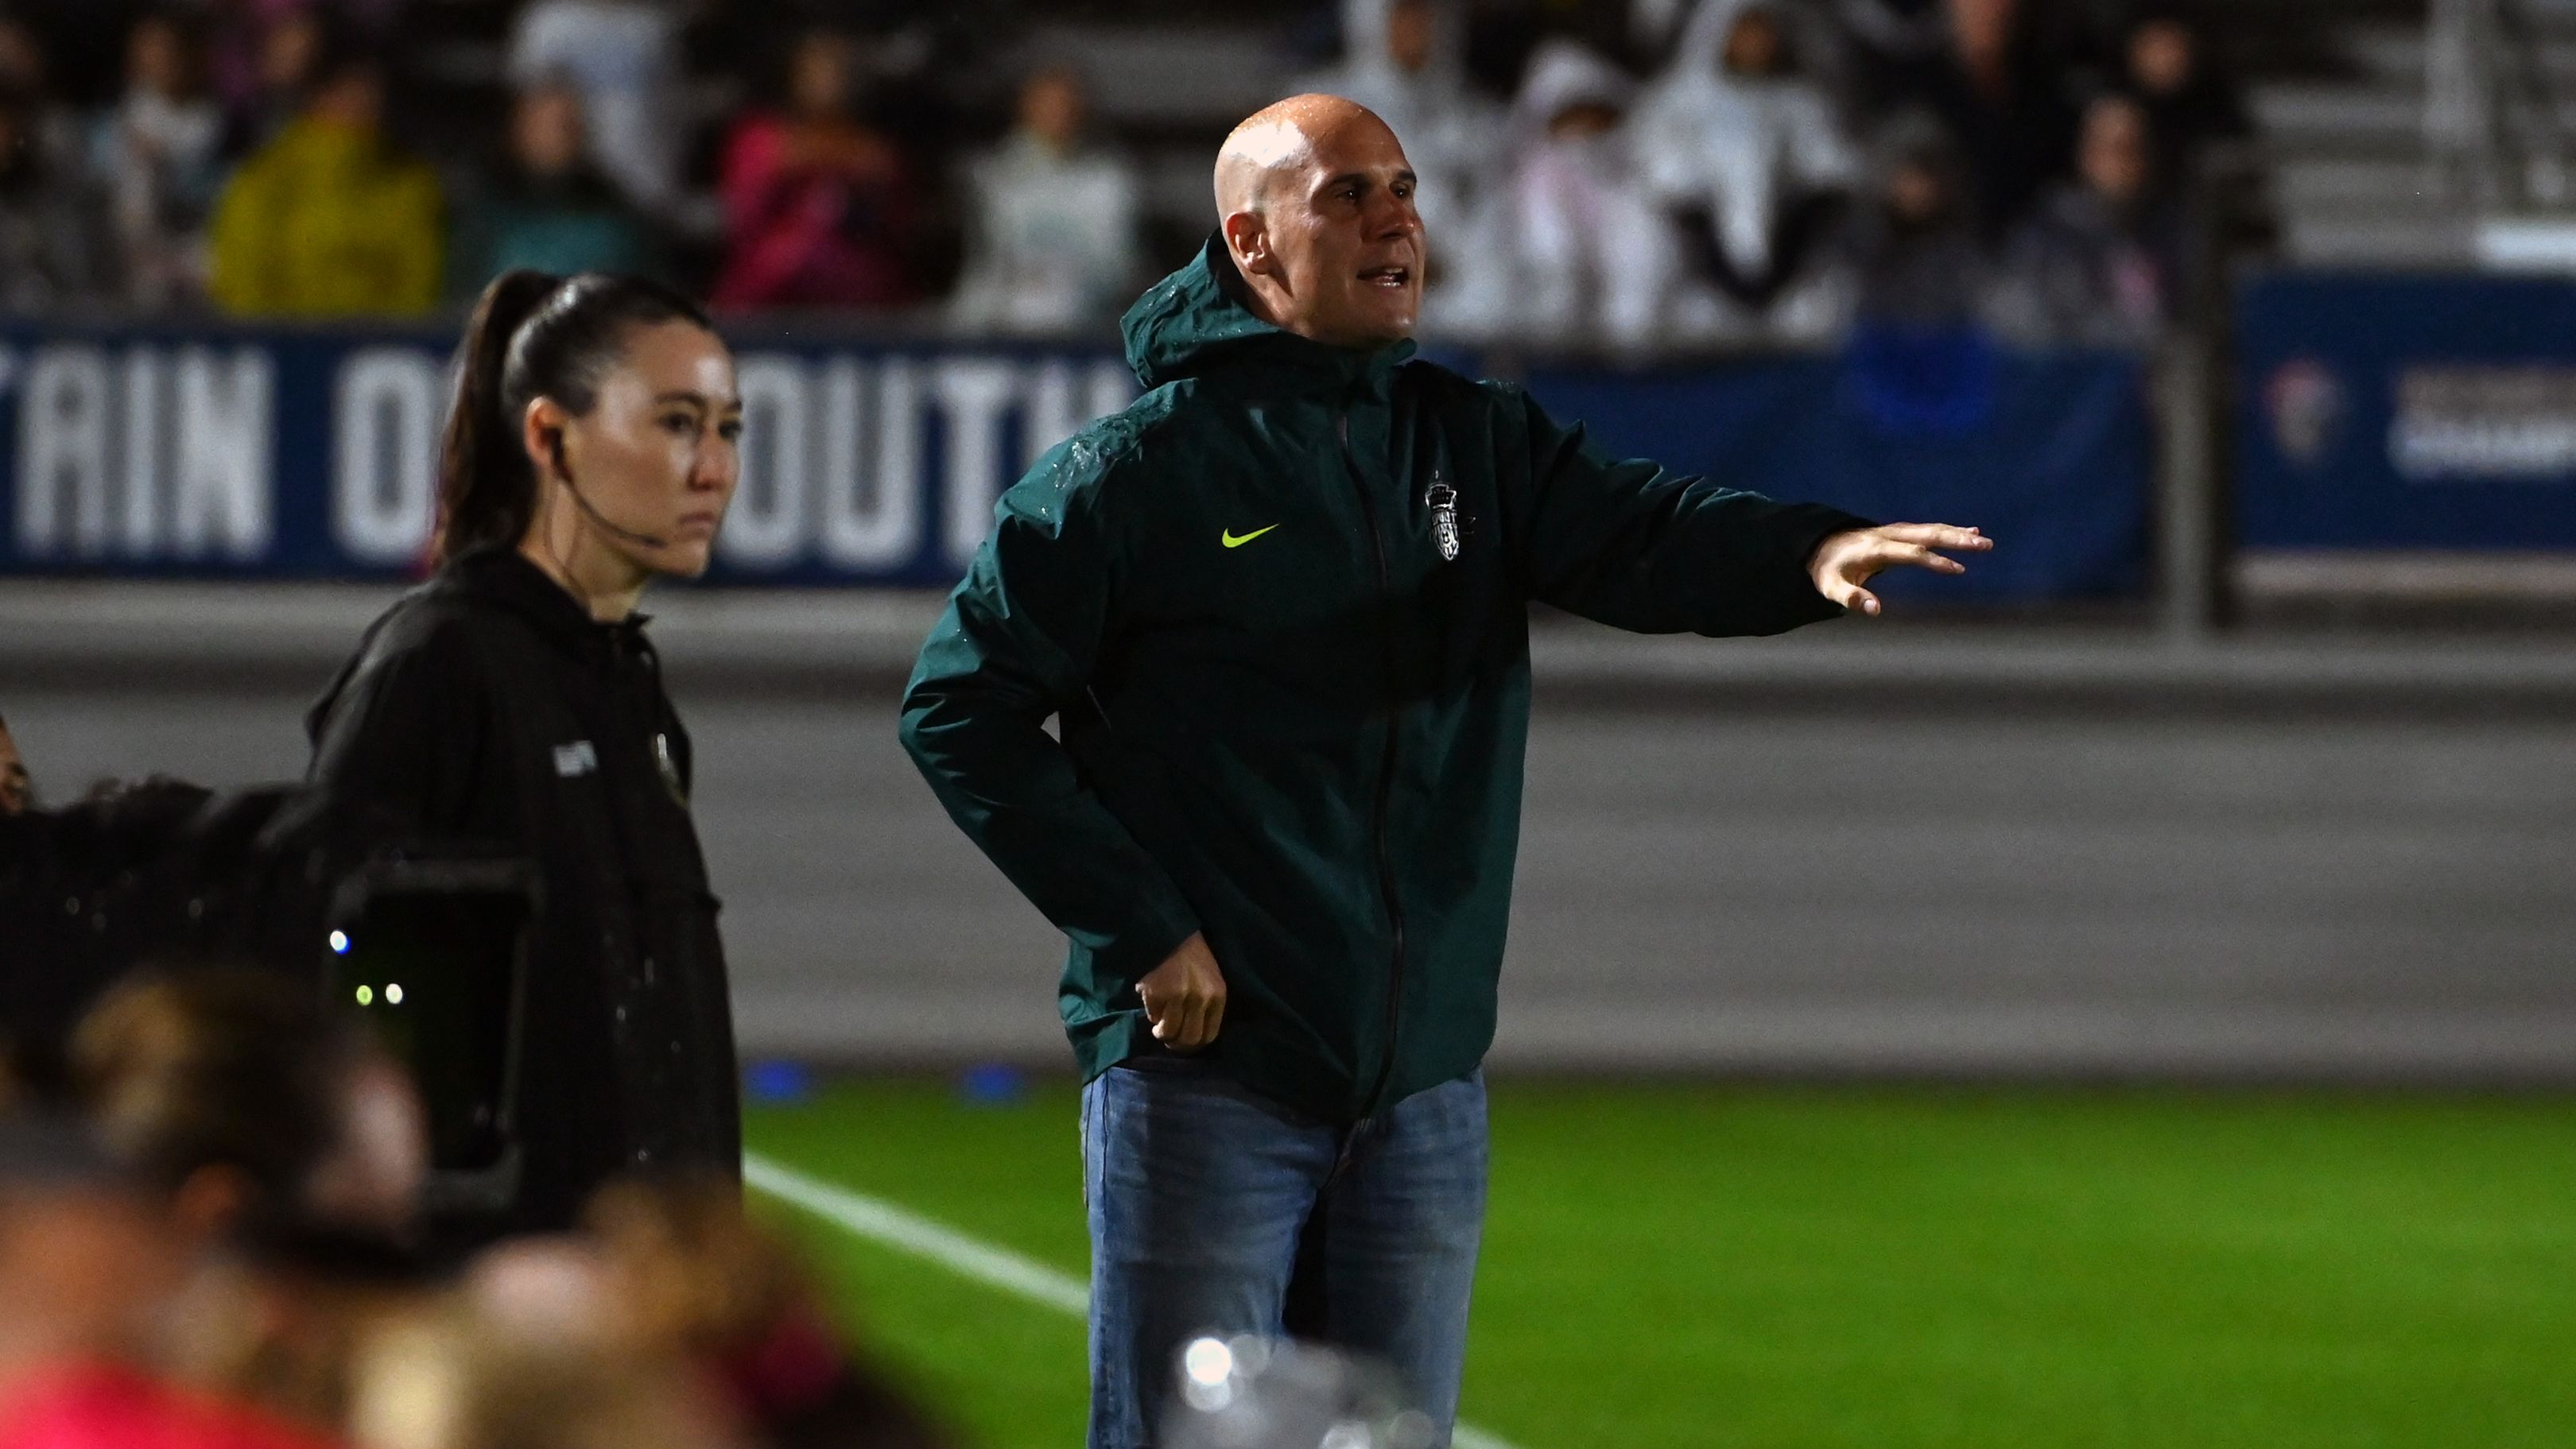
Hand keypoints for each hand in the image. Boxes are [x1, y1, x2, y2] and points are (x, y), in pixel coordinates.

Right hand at [1136, 933, 1225, 1051]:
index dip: (1195, 1044)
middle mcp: (1200, 999)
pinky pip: (1153, 1016)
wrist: (1168, 931)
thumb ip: (1207, 1004)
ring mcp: (1177, 997)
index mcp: (1217, 995)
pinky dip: (1152, 1014)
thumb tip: (1193, 1033)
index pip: (1209, 1035)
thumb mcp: (1210, 978)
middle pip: (1189, 1039)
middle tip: (1169, 1040)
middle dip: (1177, 1044)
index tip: (1186, 1041)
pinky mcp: (1156, 994)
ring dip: (1162, 1033)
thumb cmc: (1192, 954)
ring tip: (1158, 1027)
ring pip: (1169, 1032)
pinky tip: (1153, 1004)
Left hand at [1808, 523, 1991, 616]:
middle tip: (1984, 545)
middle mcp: (1887, 536)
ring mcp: (1893, 531)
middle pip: (1927, 534)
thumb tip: (1875, 610)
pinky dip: (1948, 530)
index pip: (1911, 553)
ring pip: (1930, 529)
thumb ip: (1851, 598)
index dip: (1934, 561)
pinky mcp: (1897, 532)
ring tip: (1983, 541)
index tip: (1958, 569)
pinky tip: (1969, 532)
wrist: (1819, 545)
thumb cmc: (1826, 570)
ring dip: (1957, 534)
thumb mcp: (1830, 587)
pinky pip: (1926, 530)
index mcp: (1875, 549)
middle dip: (1956, 539)